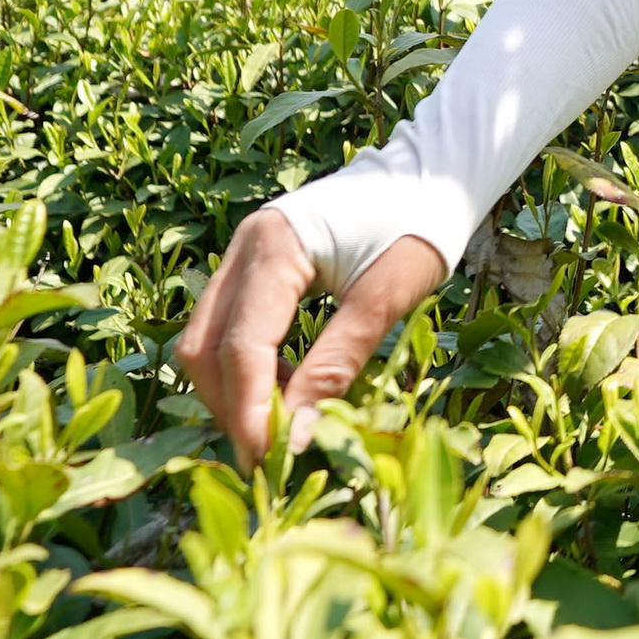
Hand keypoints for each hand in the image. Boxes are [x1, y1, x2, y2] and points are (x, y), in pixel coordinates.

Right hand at [171, 209, 447, 466]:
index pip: (240, 344)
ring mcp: (243, 256)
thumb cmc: (418, 226)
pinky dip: (249, 370)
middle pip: (205, 347)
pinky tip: (290, 390)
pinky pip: (229, 330)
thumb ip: (338, 364)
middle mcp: (244, 247)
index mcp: (274, 244)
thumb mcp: (385, 297)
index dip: (249, 411)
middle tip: (271, 459)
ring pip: (207, 342)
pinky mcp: (254, 269)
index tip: (269, 463)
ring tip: (285, 428)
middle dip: (232, 407)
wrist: (432, 175)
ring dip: (235, 392)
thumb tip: (296, 436)